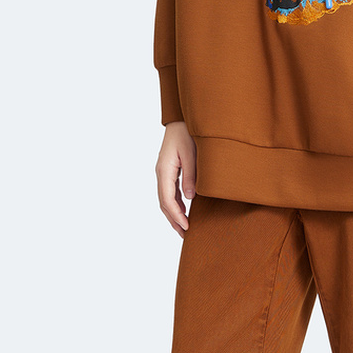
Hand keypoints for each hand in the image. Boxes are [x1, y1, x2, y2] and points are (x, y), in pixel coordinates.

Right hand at [156, 120, 196, 236]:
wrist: (181, 119)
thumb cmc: (187, 133)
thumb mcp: (192, 154)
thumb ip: (191, 176)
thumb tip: (189, 198)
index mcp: (164, 170)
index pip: (167, 199)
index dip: (176, 215)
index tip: (186, 226)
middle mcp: (161, 172)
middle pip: (164, 202)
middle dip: (173, 219)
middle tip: (185, 234)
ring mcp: (163, 171)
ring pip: (165, 198)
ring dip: (174, 213)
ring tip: (184, 227)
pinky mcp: (169, 170)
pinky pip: (169, 191)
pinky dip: (175, 203)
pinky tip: (184, 209)